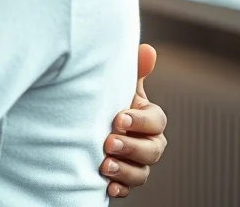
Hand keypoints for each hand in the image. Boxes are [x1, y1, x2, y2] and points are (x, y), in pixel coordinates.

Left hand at [100, 44, 168, 197]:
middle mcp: (148, 142)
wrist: (82, 125)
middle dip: (132, 147)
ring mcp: (136, 163)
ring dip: (125, 170)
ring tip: (104, 165)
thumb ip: (133, 71)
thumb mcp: (117, 86)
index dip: (140, 121)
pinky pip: (127, 189)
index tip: (118, 119)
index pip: (156, 121)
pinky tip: (107, 187)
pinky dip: (119, 188)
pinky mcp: (122, 179)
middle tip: (109, 142)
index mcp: (148, 118)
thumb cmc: (106, 101)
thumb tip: (148, 50)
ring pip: (142, 172)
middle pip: (153, 150)